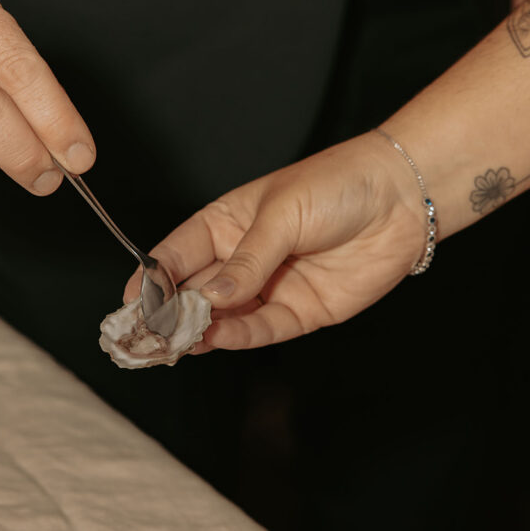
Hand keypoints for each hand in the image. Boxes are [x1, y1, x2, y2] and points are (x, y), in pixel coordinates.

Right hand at [126, 133, 427, 351]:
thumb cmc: (337, 185)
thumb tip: (211, 298)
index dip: (150, 279)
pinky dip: (238, 337)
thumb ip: (246, 261)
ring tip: (173, 345)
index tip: (128, 304)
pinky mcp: (299, 311)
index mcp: (226, 223)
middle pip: (194, 292)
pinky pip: (262, 329)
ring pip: (224, 318)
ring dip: (199, 332)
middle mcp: (242, 259)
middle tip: (143, 338)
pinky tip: (216, 339)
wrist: (401, 198)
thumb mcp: (281, 214)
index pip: (176, 255)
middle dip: (168, 315)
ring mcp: (269, 287)